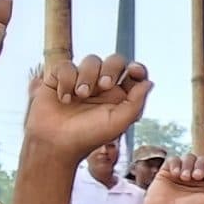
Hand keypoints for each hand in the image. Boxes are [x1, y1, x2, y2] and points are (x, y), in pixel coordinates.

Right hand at [25, 54, 151, 160]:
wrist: (55, 142)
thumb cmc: (87, 136)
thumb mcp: (118, 122)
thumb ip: (136, 103)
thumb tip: (149, 83)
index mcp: (120, 96)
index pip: (134, 74)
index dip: (137, 68)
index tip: (134, 71)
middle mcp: (102, 86)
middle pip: (115, 61)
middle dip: (111, 68)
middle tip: (104, 85)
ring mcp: (82, 80)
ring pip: (92, 61)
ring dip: (87, 77)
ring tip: (80, 95)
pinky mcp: (60, 78)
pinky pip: (67, 65)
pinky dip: (66, 80)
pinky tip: (64, 98)